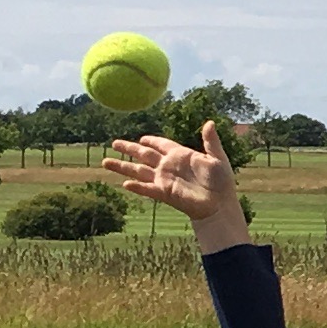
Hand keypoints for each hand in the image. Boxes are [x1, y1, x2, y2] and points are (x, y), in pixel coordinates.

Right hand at [102, 121, 243, 223]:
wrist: (219, 205)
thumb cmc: (221, 182)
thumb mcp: (217, 158)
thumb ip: (211, 141)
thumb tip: (210, 122)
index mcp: (181, 155)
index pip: (162, 144)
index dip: (152, 140)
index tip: (141, 137)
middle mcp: (169, 166)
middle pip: (144, 155)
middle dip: (129, 149)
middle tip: (114, 142)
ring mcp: (164, 180)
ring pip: (138, 171)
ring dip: (122, 166)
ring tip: (105, 162)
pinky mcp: (164, 193)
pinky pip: (147, 188)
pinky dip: (136, 186)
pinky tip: (125, 183)